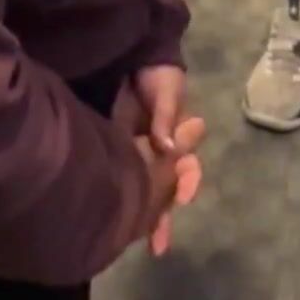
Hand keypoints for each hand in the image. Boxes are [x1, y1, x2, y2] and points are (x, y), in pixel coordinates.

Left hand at [117, 66, 205, 256]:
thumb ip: (165, 117)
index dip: (186, 183)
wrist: (128, 56)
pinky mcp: (115, 152)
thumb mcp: (166, 90)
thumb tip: (168, 146)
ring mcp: (136, 154)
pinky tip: (112, 220)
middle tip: (158, 243)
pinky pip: (120, 178)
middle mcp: (158, 151)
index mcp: (176, 138)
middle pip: (163, 188)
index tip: (184, 197)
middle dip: (162, 215)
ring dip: (143, 216)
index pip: (186, 166)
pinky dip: (121, 198)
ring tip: (137, 242)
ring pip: (142, 189)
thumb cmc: (155, 74)